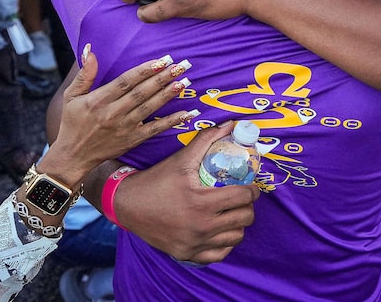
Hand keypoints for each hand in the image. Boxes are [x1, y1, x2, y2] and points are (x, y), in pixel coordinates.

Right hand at [41, 46, 199, 182]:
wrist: (74, 156)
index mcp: (99, 100)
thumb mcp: (72, 96)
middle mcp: (113, 113)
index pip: (126, 82)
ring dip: (169, 94)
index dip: (145, 70)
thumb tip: (91, 50)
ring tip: (185, 81)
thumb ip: (85, 74)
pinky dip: (172, 121)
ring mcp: (125, 128)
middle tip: (181, 65)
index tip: (161, 60)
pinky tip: (187, 113)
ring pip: (150, 108)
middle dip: (163, 78)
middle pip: (142, 92)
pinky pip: (155, 129)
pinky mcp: (133, 140)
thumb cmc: (72, 123)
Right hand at [113, 123, 259, 263]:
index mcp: (201, 202)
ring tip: (232, 213)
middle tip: (242, 198)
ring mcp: (194, 243)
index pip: (242, 198)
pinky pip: (219, 254)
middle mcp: (200, 226)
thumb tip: (230, 125)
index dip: (252, 190)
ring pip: (235, 238)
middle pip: (243, 219)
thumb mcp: (181, 159)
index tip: (251, 186)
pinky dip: (224, 243)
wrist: (128, 205)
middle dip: (247, 207)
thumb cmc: (156, 180)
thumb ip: (206, 140)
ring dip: (238, 224)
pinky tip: (220, 230)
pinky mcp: (187, 254)